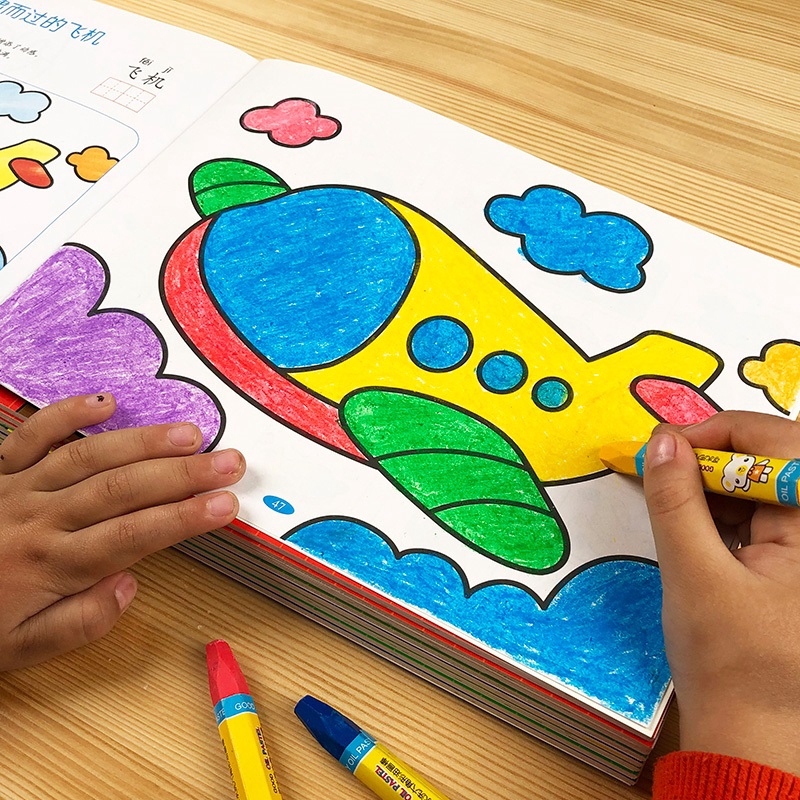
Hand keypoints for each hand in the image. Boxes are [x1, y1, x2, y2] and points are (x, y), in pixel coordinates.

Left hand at [0, 393, 244, 670]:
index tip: (226, 505)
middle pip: (124, 488)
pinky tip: (105, 402)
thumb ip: (81, 623)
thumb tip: (130, 585)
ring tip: (190, 433)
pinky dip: (68, 414)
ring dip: (144, 442)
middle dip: (183, 474)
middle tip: (229, 462)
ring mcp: (17, 487)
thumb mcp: (21, 650)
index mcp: (51, 565)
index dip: (186, 518)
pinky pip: (33, 433)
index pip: (134, 535)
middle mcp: (40, 519)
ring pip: (91, 457)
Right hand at [643, 411, 799, 773]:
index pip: (783, 446)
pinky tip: (694, 522)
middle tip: (663, 468)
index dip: (720, 434)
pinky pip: (761, 515)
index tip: (665, 445)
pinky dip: (722, 509)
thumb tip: (661, 443)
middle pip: (776, 462)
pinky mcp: (795, 563)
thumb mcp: (693, 575)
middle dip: (715, 458)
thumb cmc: (730, 666)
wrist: (753, 739)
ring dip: (715, 483)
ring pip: (765, 486)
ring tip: (673, 499)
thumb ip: (675, 502)